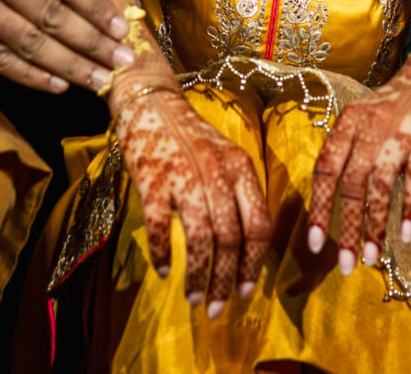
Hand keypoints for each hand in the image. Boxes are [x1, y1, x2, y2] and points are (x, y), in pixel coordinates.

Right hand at [0, 0, 130, 94]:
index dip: (96, 7)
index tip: (120, 28)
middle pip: (55, 15)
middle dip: (94, 43)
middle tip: (123, 64)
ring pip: (33, 41)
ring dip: (71, 66)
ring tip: (98, 81)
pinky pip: (0, 58)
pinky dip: (32, 74)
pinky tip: (55, 84)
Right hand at [112, 76, 271, 315]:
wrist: (152, 103)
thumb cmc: (191, 138)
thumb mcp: (225, 159)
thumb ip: (238, 195)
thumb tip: (246, 250)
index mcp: (241, 168)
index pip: (259, 225)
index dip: (254, 264)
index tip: (247, 293)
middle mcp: (217, 172)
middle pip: (231, 238)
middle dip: (225, 280)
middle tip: (216, 308)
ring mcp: (184, 175)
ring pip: (200, 237)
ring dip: (198, 275)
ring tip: (193, 298)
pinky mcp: (152, 178)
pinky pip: (161, 225)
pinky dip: (163, 252)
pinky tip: (164, 269)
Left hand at [305, 22, 410, 274]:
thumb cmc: (400, 102)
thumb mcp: (367, 117)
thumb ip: (351, 149)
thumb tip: (334, 199)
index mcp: (348, 122)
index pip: (325, 170)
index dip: (319, 207)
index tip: (315, 243)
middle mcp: (368, 127)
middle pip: (349, 185)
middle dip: (345, 229)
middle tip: (344, 265)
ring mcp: (398, 133)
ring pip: (379, 187)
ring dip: (374, 227)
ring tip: (371, 258)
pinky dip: (410, 209)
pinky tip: (407, 236)